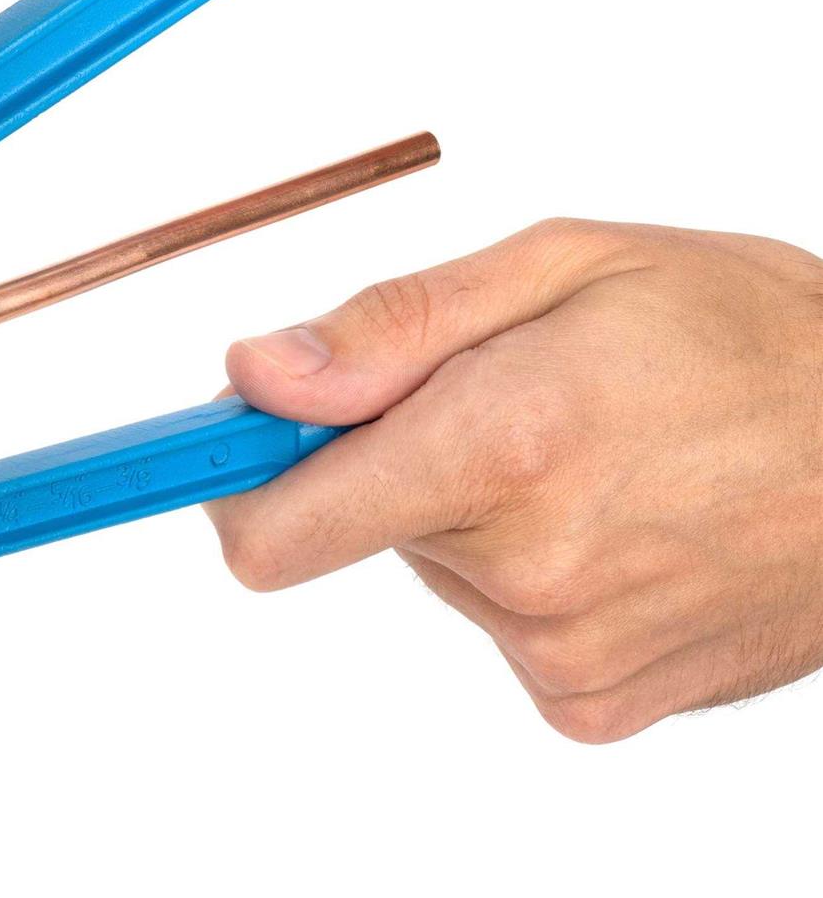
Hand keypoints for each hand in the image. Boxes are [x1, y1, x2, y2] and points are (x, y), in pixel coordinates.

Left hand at [205, 219, 822, 740]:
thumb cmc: (746, 331)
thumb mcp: (561, 266)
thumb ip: (391, 328)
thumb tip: (260, 375)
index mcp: (502, 445)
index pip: (276, 528)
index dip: (233, 481)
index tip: (222, 445)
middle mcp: (528, 572)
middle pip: (355, 522)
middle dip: (397, 453)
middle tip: (503, 395)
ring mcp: (567, 655)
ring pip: (434, 564)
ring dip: (474, 505)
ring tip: (584, 447)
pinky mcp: (599, 702)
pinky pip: (500, 624)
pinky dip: (527, 568)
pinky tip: (614, 517)